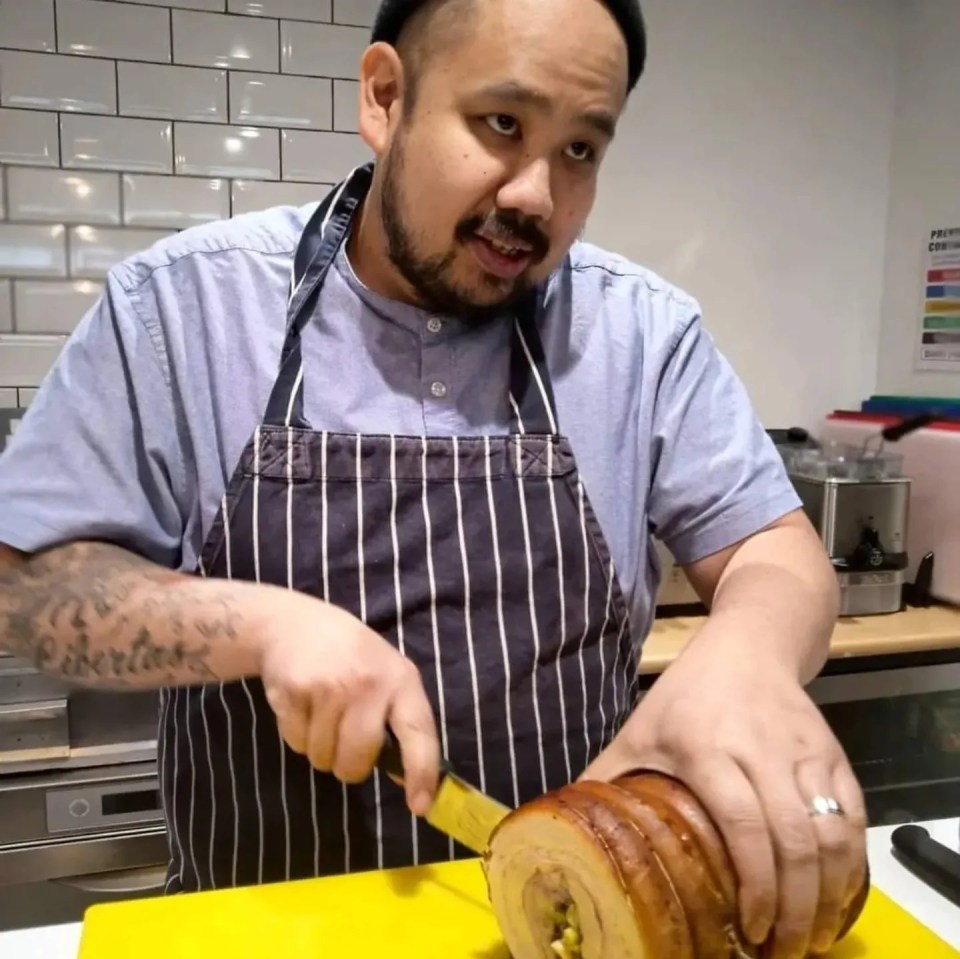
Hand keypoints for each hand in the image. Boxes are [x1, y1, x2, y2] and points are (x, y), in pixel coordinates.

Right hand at [257, 593, 439, 815]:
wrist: (293, 623)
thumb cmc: (350, 654)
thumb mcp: (385, 672)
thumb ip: (397, 717)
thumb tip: (403, 775)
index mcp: (401, 679)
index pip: (419, 732)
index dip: (422, 772)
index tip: (419, 805)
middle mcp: (369, 683)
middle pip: (358, 761)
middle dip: (348, 766)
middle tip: (343, 741)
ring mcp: (330, 686)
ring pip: (323, 758)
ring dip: (320, 750)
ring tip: (321, 713)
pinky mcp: (294, 691)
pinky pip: (296, 744)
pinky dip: (297, 735)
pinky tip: (302, 705)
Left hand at [579, 640, 866, 958]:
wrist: (748, 645)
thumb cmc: (685, 695)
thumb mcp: (638, 730)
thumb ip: (605, 778)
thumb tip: (566, 828)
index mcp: (705, 746)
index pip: (740, 822)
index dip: (753, 882)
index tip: (749, 928)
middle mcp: (760, 750)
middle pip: (792, 839)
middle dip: (795, 907)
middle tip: (783, 951)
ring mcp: (803, 751)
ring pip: (833, 832)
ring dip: (828, 893)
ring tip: (810, 935)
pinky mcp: (833, 752)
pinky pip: (854, 815)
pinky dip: (851, 863)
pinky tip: (836, 895)